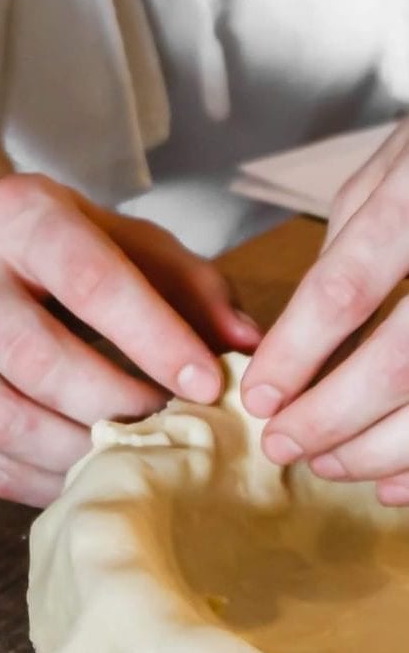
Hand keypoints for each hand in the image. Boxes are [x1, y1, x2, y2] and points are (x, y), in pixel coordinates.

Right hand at [0, 174, 259, 505]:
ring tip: (127, 457)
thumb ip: (191, 286)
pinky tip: (81, 475)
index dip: (155, 339)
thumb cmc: (49, 249)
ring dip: (77, 453)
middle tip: (167, 428)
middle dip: (117, 407)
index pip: (93, 282)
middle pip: (41, 361)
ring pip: (1, 420)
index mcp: (17, 217)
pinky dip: (40, 482)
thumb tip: (246, 345)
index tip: (206, 383)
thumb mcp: (123, 241)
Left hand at [240, 117, 408, 505]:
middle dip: (330, 417)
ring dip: (378, 451)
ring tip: (328, 463)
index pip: (346, 289)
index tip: (259, 397)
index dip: (296, 353)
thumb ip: (347, 244)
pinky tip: (393, 485)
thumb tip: (298, 337)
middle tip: (282, 445)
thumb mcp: (393, 166)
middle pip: (399, 363)